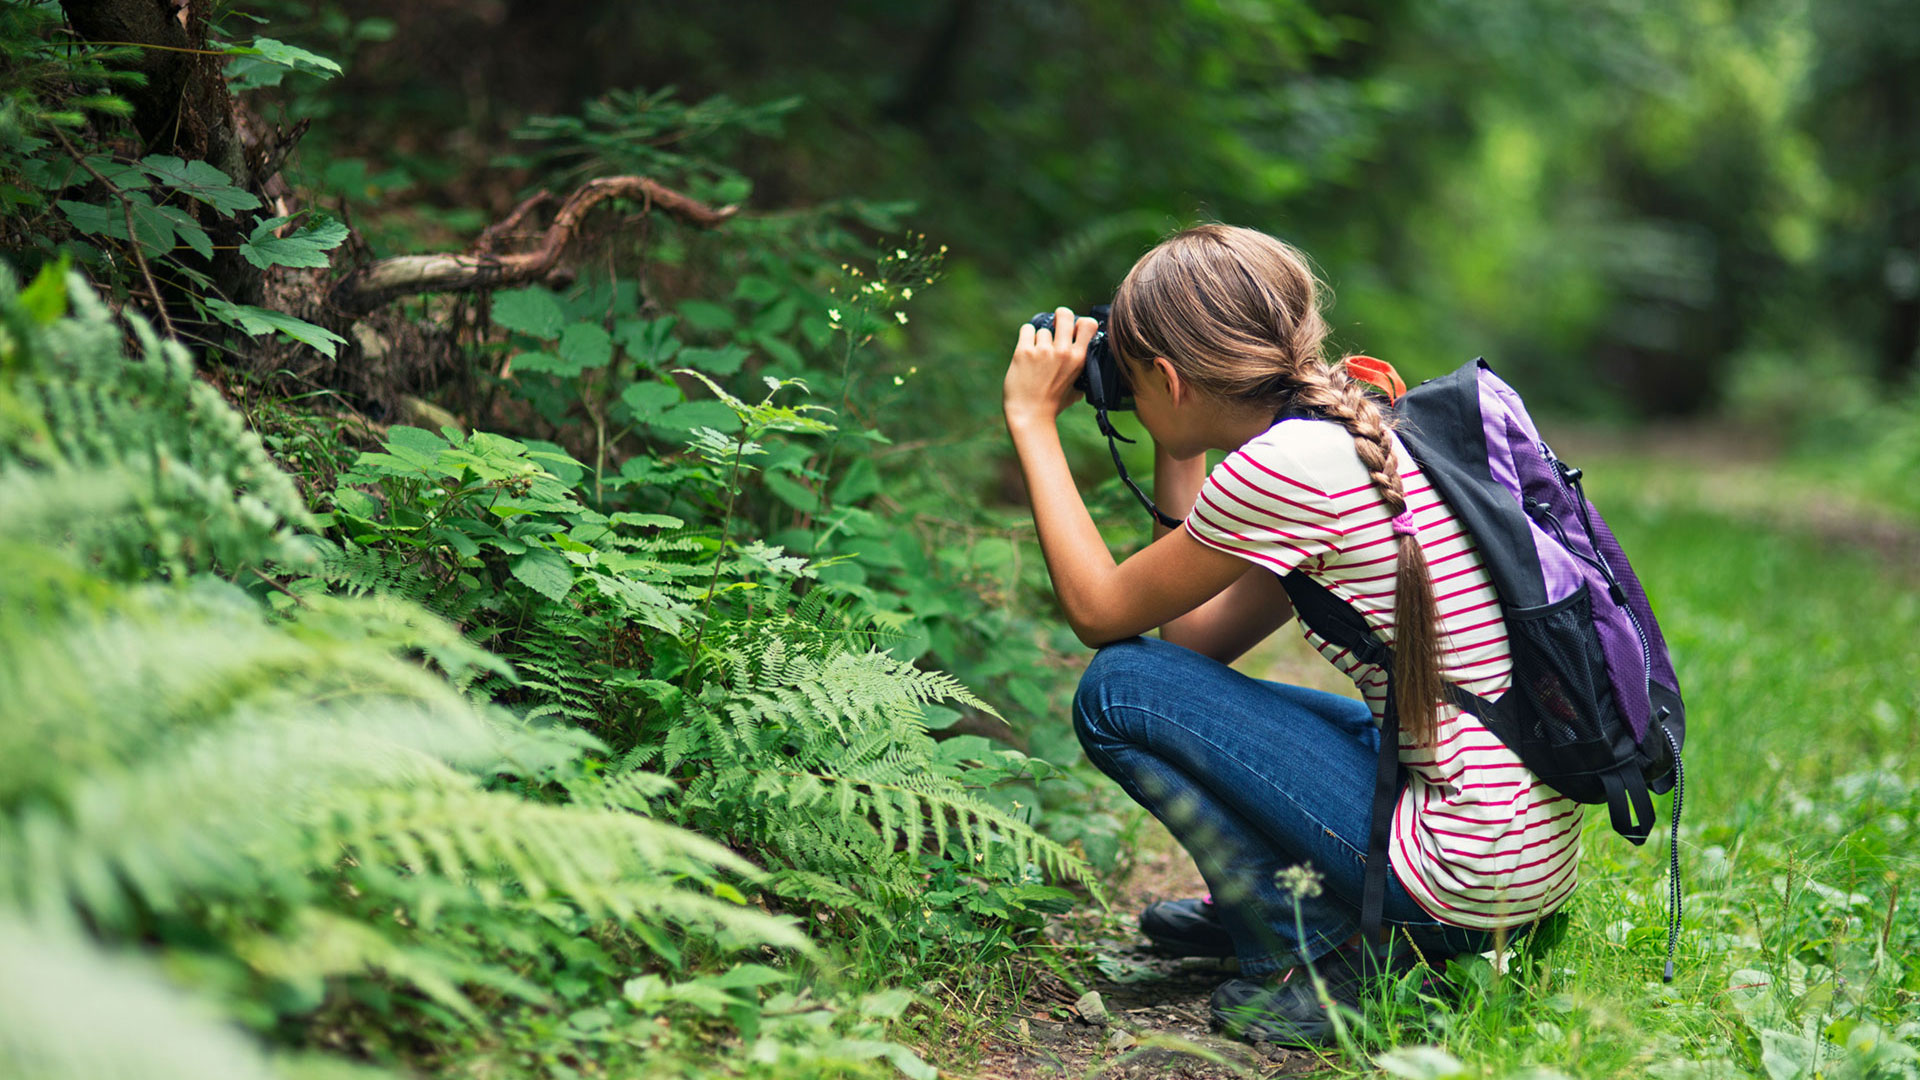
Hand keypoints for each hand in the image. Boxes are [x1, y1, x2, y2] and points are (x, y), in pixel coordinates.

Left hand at [1004, 306, 1097, 429]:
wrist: (1030, 415)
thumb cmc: (1053, 404)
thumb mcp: (1077, 389)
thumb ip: (1082, 373)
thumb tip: (1085, 360)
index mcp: (1079, 359)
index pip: (1088, 324)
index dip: (1080, 322)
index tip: (1074, 329)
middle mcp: (1062, 352)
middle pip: (1064, 314)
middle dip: (1059, 317)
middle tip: (1054, 327)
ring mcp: (1043, 351)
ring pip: (1042, 329)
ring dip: (1039, 339)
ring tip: (1037, 356)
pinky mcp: (1024, 352)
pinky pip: (1027, 330)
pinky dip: (1026, 337)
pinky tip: (1027, 350)